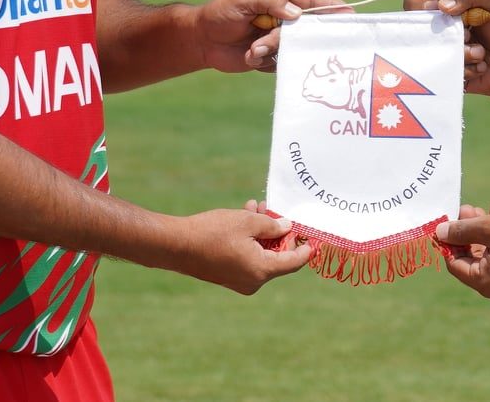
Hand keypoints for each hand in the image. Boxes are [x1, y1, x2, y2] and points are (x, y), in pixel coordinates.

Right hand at [171, 208, 312, 294]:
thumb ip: (272, 225)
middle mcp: (254, 281)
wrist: (176, 245)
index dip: (306, 248)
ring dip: (262, 232)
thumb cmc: (212, 232)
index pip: (294, 262)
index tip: (314, 237)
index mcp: (262, 270)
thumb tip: (287, 228)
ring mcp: (240, 281)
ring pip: (262, 254)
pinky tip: (245, 218)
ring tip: (256, 207)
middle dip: (278, 232)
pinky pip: (248, 258)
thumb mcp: (247, 221)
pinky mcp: (228, 276)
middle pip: (278, 257)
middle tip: (274, 210)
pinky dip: (250, 241)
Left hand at [192, 0, 342, 74]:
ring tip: (251, 48)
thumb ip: (271, 0)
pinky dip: (264, 61)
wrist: (202, 40)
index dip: (332, 7)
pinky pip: (281, 62)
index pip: (312, 0)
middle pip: (307, 27)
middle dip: (290, 36)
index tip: (350, 14)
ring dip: (271, 49)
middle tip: (272, 38)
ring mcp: (280, 37)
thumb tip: (298, 14)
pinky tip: (249, 56)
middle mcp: (284, 16)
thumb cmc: (221, 12)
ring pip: (293, 47)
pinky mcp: (273, 56)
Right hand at [405, 0, 489, 95]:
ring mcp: (448, 53)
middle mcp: (444, 31)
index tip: (442, 13)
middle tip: (467, 34)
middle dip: (445, 34)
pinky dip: (466, 70)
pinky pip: (447, 74)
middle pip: (420, 32)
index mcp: (449, 9)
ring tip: (481, 53)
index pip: (417, 3)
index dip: (421, 8)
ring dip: (460, 53)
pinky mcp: (455, 75)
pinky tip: (482, 66)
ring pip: (435, 55)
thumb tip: (441, 6)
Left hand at [435, 205, 489, 306]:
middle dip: (469, 233)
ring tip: (487, 210)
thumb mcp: (489, 226)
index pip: (455, 264)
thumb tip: (439, 233)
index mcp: (485, 284)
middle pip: (473, 260)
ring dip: (485, 234)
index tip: (449, 221)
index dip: (449, 241)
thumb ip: (461, 230)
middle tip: (469, 209)